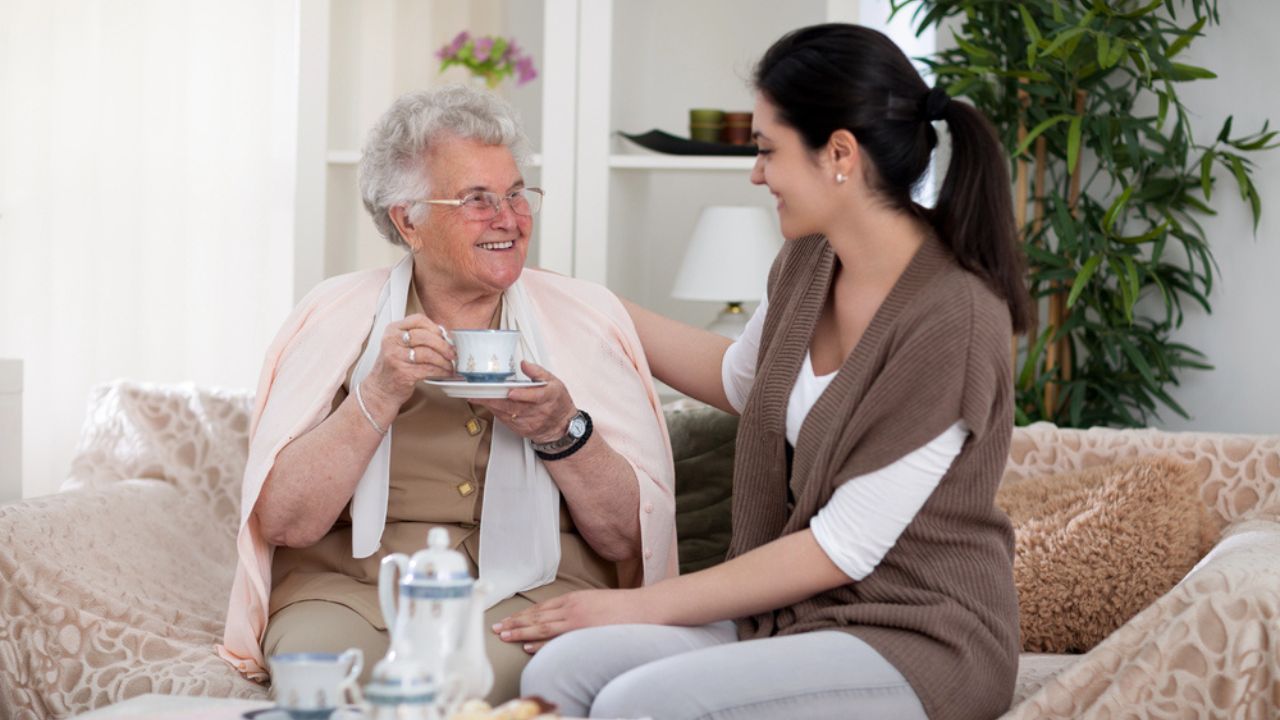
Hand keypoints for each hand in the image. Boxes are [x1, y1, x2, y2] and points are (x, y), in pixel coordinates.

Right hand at [362, 314, 456, 409]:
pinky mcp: (402, 372)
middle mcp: (392, 341)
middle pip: (424, 336)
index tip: (444, 336)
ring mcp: (395, 356)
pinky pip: (428, 369)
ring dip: (444, 361)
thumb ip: (418, 337)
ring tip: (451, 365)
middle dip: (443, 345)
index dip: (435, 327)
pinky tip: (445, 373)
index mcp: (393, 330)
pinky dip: (441, 371)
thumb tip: (445, 335)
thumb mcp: (400, 345)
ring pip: (428, 354)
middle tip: (452, 353)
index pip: (418, 320)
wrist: (381, 389)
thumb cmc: (394, 366)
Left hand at [469, 361, 576, 443]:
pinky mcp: (522, 429)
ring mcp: (530, 422)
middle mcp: (539, 411)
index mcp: (549, 396)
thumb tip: (524, 364)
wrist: (561, 426)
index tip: (511, 392)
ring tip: (477, 397)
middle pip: (515, 406)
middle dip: (495, 399)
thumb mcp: (554, 382)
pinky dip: (495, 412)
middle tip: (479, 392)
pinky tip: (487, 405)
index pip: (536, 396)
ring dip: (491, 405)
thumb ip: (538, 372)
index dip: (523, 394)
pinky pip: (505, 420)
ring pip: (508, 414)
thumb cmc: (557, 402)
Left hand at [491, 588, 648, 653]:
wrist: (644, 607)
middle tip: (496, 628)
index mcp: (573, 598)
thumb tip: (561, 620)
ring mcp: (578, 619)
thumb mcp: (594, 602)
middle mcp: (572, 607)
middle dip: (515, 622)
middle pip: (537, 616)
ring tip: (504, 635)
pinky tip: (528, 645)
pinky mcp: (585, 630)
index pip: (541, 607)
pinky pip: (558, 637)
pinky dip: (542, 641)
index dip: (522, 615)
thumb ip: (577, 609)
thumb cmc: (622, 608)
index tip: (507, 620)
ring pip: (543, 626)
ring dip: (521, 631)